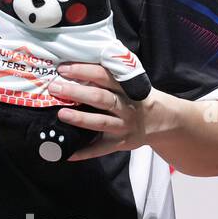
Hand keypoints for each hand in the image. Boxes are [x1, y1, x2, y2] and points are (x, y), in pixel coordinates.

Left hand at [48, 63, 170, 161]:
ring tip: (60, 114)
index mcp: (125, 88)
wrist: (162, 121)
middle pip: (100, 98)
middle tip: (54, 87)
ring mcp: (123, 127)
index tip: (63, 68)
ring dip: (79, 119)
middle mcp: (125, 107)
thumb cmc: (136, 97)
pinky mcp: (119, 144)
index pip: (104, 76)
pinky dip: (83, 152)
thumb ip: (108, 75)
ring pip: (100, 122)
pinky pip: (100, 149)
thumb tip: (74, 64)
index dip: (84, 71)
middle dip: (77, 92)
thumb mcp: (129, 83)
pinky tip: (66, 154)